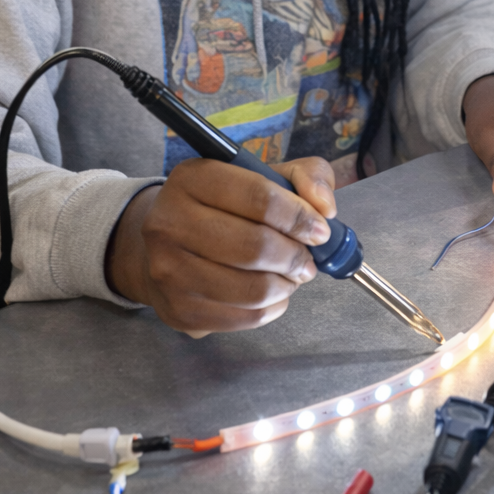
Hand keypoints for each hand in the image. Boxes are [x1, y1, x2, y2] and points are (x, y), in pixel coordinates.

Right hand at [104, 155, 336, 335]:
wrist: (168, 247)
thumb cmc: (224, 208)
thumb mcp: (263, 176)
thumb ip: (306, 176)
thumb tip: (325, 207)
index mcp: (192, 179)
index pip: (260, 198)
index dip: (300, 216)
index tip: (319, 229)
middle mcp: (169, 223)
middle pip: (256, 247)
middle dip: (296, 256)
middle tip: (306, 258)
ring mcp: (169, 271)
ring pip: (253, 289)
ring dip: (286, 284)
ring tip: (290, 274)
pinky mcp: (179, 311)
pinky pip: (246, 317)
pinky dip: (273, 307)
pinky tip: (272, 292)